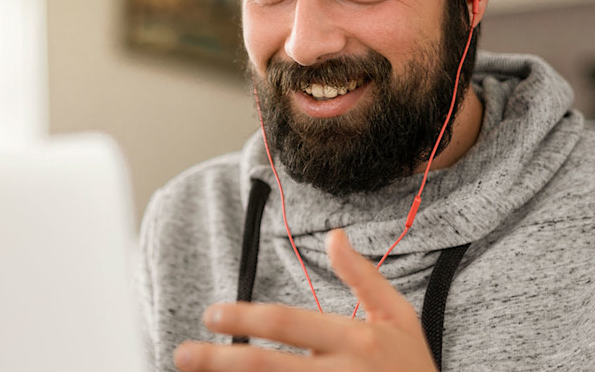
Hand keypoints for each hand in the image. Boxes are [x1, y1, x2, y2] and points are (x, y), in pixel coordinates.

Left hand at [173, 229, 437, 371]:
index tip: (211, 315)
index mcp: (357, 340)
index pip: (289, 323)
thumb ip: (364, 278)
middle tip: (183, 353)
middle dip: (218, 360)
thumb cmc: (411, 368)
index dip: (245, 317)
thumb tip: (334, 236)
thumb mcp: (400, 316)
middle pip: (266, 366)